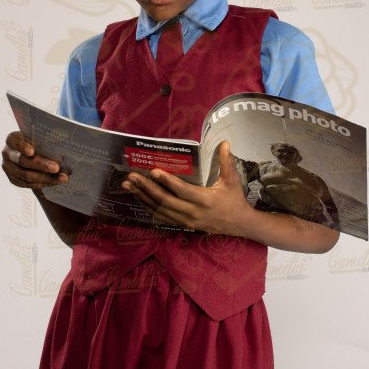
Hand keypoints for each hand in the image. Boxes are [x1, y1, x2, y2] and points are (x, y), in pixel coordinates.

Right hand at [1, 131, 68, 188]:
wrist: (26, 152)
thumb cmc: (35, 141)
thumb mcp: (36, 137)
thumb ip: (43, 141)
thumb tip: (61, 146)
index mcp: (11, 140)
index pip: (15, 142)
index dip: (22, 147)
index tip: (31, 151)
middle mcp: (7, 154)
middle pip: (23, 161)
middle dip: (41, 165)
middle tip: (56, 168)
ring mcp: (8, 168)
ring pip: (26, 175)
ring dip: (46, 178)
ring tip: (62, 177)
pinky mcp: (13, 179)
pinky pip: (29, 184)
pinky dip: (44, 183)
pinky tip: (56, 181)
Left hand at [122, 141, 252, 235]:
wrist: (238, 224)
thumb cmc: (234, 200)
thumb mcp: (233, 181)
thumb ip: (227, 162)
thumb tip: (225, 143)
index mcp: (205, 200)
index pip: (183, 191)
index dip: (168, 181)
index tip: (154, 171)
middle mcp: (193, 212)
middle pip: (165, 201)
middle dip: (147, 188)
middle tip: (132, 177)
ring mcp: (186, 220)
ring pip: (160, 210)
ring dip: (143, 197)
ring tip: (129, 185)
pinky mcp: (182, 225)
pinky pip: (162, 217)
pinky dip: (149, 207)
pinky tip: (139, 197)